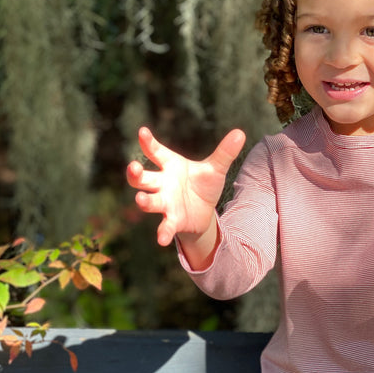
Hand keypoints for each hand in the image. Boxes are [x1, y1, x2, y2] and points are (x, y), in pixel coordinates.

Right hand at [126, 126, 245, 247]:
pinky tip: (161, 240)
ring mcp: (165, 202)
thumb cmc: (203, 184)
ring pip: (149, 201)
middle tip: (133, 167)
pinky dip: (163, 232)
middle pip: (143, 178)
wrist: (204, 211)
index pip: (156, 152)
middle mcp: (162, 183)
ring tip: (140, 199)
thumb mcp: (215, 169)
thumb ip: (225, 153)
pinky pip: (165, 226)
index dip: (148, 142)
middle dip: (135, 174)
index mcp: (170, 165)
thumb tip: (240, 133)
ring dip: (144, 201)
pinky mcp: (172, 220)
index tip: (142, 132)